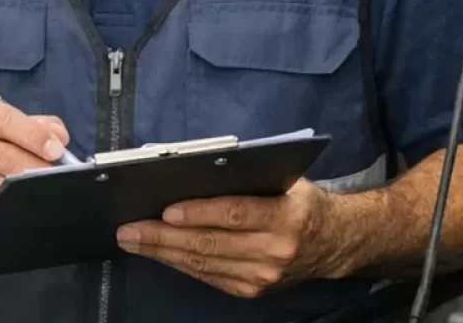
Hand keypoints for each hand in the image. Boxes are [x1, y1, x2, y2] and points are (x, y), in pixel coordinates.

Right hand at [0, 98, 69, 233]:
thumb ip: (31, 125)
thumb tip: (59, 136)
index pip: (1, 120)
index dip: (32, 135)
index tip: (56, 149)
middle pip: (1, 155)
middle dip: (34, 167)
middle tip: (53, 175)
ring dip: (22, 191)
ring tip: (39, 190)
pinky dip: (5, 209)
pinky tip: (15, 205)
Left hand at [115, 179, 348, 298]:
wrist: (333, 242)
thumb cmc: (301, 202)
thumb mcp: (285, 181)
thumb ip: (247, 178)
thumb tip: (194, 171)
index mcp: (285, 217)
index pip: (234, 214)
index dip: (198, 213)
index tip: (166, 210)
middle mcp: (274, 251)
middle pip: (210, 243)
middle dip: (163, 236)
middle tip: (129, 228)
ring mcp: (262, 276)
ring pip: (203, 263)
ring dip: (163, 252)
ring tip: (133, 240)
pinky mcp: (251, 290)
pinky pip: (207, 276)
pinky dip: (179, 263)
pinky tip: (159, 253)